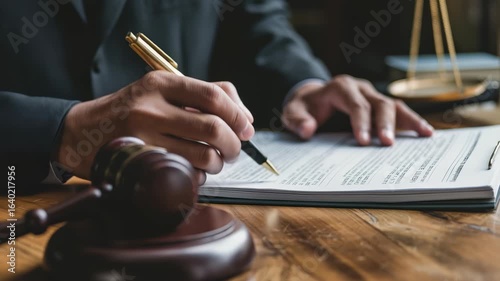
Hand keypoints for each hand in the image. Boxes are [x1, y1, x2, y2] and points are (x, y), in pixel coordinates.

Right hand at [57, 71, 253, 182]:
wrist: (81, 131)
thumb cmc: (130, 110)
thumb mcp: (161, 90)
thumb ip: (204, 95)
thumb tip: (246, 119)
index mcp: (161, 82)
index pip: (214, 95)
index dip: (238, 114)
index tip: (246, 128)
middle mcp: (151, 106)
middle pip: (213, 127)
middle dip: (233, 144)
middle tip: (233, 150)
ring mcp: (143, 136)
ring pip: (203, 154)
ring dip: (218, 163)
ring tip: (214, 161)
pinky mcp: (140, 162)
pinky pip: (185, 172)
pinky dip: (200, 175)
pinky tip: (195, 170)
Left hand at [282, 75, 433, 144]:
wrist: (312, 98)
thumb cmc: (304, 106)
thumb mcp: (292, 111)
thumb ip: (296, 120)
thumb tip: (307, 130)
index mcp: (340, 87)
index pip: (355, 104)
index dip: (361, 122)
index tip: (364, 141)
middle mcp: (360, 88)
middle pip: (378, 102)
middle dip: (384, 123)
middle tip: (387, 144)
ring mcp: (372, 95)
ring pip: (394, 104)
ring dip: (408, 120)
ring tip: (424, 134)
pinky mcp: (379, 105)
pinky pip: (399, 111)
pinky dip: (412, 121)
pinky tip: (426, 133)